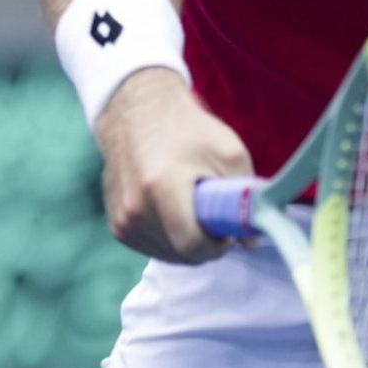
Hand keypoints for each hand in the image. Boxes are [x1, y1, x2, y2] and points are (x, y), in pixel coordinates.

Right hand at [95, 69, 252, 263]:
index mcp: (162, 187)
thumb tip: (251, 241)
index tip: (225, 228)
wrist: (136, 112)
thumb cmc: (187, 130)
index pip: (193, 245)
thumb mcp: (229, 153)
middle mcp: (135, 208)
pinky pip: (152, 248)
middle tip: (211, 214)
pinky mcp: (116, 225)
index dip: (218, 244)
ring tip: (189, 207)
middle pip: (183, 254)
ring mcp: (122, 218)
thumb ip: (248, 198)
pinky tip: (171, 211)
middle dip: (205, 244)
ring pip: (169, 255)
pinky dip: (168, 239)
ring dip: (186, 242)